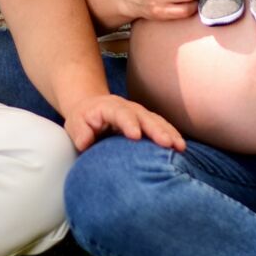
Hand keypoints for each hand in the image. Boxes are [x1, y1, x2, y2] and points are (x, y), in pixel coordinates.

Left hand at [63, 93, 185, 153]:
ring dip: (169, 133)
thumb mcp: (75, 124)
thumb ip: (79, 132)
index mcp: (110, 108)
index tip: (136, 136)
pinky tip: (180, 147)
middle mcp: (129, 108)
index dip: (129, 123)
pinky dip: (171, 135)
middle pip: (145, 117)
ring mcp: (140, 115)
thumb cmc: (83, 120)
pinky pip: (162, 128)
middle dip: (157, 130)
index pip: (121, 114)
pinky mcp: (147, 123)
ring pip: (157, 122)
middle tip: (167, 143)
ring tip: (180, 147)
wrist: (91, 108)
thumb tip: (86, 142)